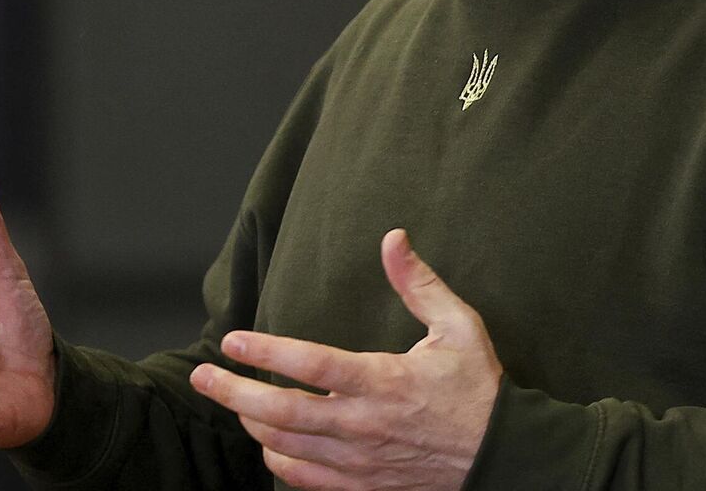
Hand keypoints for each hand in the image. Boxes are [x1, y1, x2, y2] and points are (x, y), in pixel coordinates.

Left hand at [191, 229, 502, 490]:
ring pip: (285, 448)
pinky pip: (304, 480)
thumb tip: (394, 239)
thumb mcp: (459, 326)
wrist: (501, 455)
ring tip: (233, 402)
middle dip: (233, 394)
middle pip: (282, 413)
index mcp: (384, 382)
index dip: (267, 352)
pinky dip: (278, 461)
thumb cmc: (479, 388)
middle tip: (203, 376)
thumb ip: (420, 284)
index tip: (232, 340)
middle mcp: (364, 425)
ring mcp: (360, 462)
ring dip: (251, 424)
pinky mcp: (363, 486)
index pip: (312, 366)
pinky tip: (269, 442)